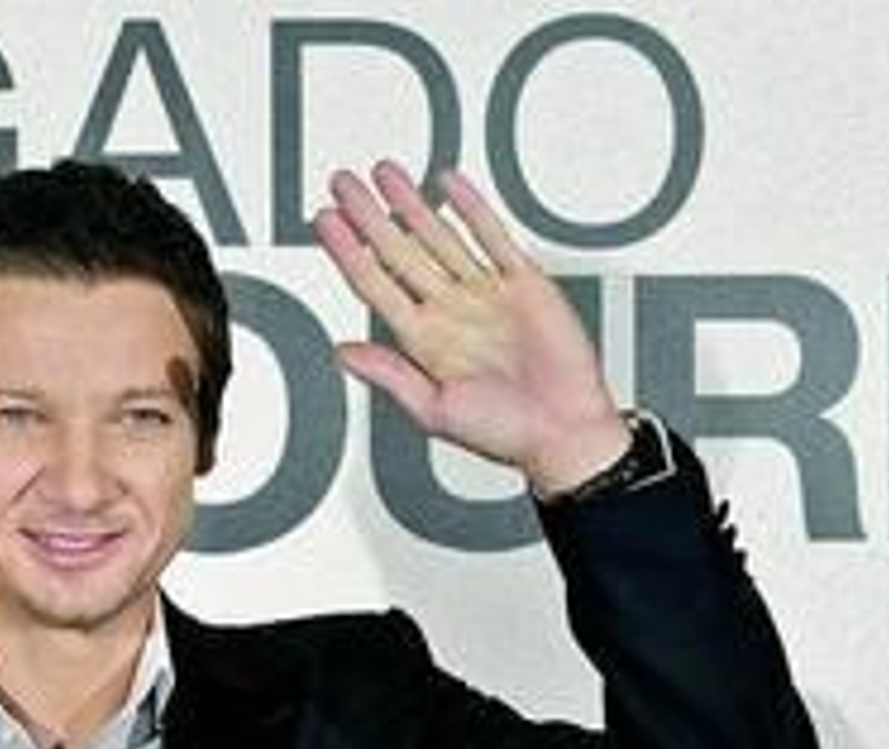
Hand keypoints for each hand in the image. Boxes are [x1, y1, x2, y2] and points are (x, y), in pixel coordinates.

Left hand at [312, 161, 629, 494]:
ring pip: (439, 236)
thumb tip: (341, 353)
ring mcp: (484, 294)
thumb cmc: (503, 433)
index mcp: (423, 341)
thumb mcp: (434, 410)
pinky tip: (447, 185)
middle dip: (369, 216)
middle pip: (398, 251)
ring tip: (385, 174)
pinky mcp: (524, 283)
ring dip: (411, 204)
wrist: (564, 432)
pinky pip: (492, 236)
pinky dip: (472, 208)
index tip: (324, 222)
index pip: (373, 283)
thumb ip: (389, 375)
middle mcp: (449, 312)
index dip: (347, 251)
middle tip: (343, 184)